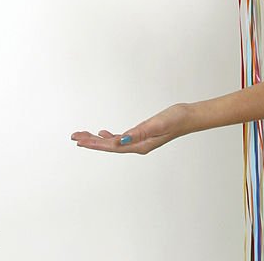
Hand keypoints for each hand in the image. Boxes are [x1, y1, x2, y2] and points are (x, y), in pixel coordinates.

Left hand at [71, 102, 192, 155]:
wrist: (189, 117)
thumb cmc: (176, 119)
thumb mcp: (157, 124)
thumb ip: (140, 132)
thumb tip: (120, 139)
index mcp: (139, 145)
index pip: (112, 146)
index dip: (94, 143)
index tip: (80, 140)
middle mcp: (137, 146)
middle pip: (109, 146)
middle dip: (91, 142)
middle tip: (74, 137)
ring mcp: (139, 141)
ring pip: (113, 142)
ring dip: (98, 139)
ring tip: (83, 136)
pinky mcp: (142, 135)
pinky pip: (121, 138)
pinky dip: (110, 136)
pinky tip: (105, 133)